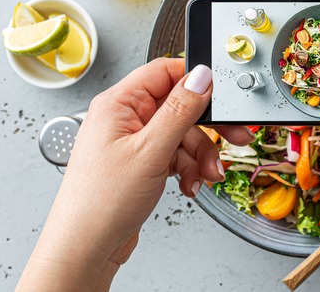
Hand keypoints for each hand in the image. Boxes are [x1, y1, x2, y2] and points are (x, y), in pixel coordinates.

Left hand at [18, 59, 252, 290]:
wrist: (86, 248)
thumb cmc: (101, 202)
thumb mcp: (150, 151)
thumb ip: (179, 110)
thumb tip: (201, 76)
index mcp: (118, 103)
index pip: (164, 71)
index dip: (195, 82)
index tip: (219, 98)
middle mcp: (124, 118)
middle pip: (179, 106)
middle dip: (206, 129)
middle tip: (233, 137)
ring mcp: (132, 142)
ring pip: (181, 134)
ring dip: (199, 156)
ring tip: (204, 176)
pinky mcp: (140, 162)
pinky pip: (175, 154)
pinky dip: (188, 169)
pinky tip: (189, 184)